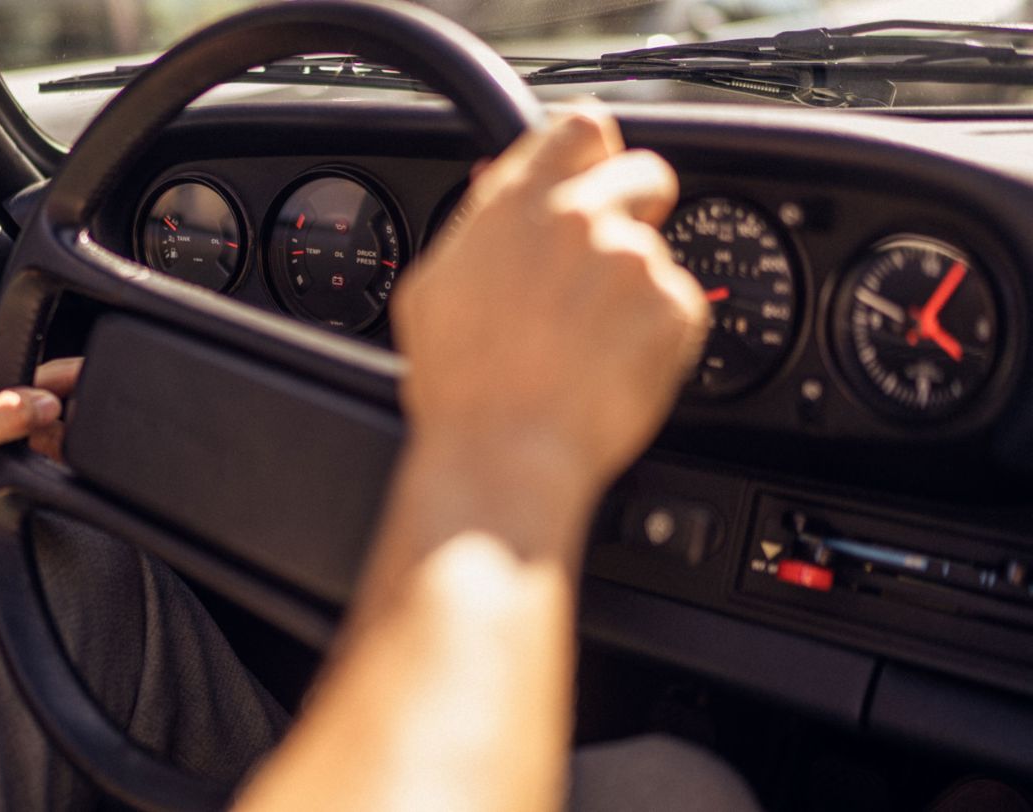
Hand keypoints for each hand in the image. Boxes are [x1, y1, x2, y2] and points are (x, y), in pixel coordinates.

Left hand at [0, 357, 82, 560]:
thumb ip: (1, 419)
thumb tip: (45, 401)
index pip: (36, 373)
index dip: (72, 376)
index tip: (103, 382)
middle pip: (42, 401)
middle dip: (73, 412)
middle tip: (96, 435)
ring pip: (36, 430)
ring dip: (59, 439)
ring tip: (78, 456)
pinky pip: (23, 456)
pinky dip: (43, 462)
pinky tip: (48, 476)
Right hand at [392, 112, 706, 525]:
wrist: (505, 453)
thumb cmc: (458, 386)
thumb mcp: (431, 289)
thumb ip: (475, 230)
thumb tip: (495, 204)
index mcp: (518, 206)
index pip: (582, 128)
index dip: (593, 155)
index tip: (591, 178)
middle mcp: (580, 219)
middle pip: (642, 174)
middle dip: (635, 211)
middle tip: (606, 265)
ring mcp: (632, 262)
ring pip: (654, 252)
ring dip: (633, 289)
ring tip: (591, 344)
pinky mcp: (673, 309)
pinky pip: (679, 308)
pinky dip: (657, 336)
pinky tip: (613, 366)